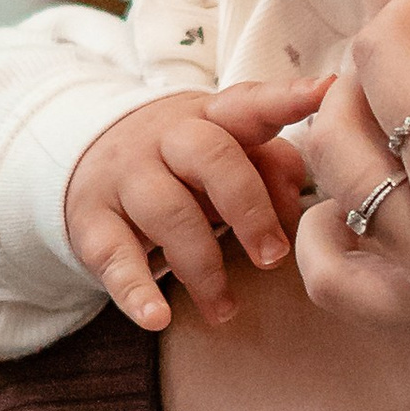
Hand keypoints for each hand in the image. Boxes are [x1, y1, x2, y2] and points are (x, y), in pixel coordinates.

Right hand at [65, 80, 330, 331]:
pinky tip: (157, 318)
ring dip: (203, 268)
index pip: (249, 103)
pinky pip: (114, 255)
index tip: (325, 92)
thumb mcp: (224, 154)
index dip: (285, 99)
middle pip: (210, 157)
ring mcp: (124, 177)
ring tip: (225, 309)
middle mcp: (164, 138)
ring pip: (168, 213)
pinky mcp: (92, 221)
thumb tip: (298, 205)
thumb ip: (272, 168)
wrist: (84, 159)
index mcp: (210, 117)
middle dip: (249, 209)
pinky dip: (136, 290)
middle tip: (274, 258)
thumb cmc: (182, 164)